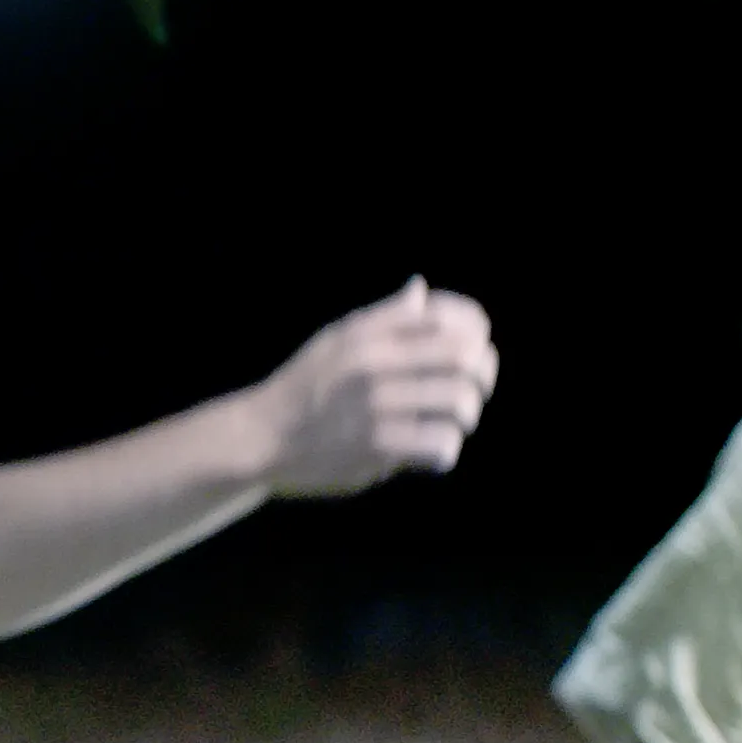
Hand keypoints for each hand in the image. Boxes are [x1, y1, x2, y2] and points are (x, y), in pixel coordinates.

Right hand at [257, 277, 498, 497]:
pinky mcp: (376, 447)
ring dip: (465, 418)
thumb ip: (384, 318)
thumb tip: (418, 289)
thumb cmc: (305, 388)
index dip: (476, 332)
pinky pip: (441, 446)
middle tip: (473, 391)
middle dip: (482, 375)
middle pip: (465, 356)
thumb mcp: (337, 340)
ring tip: (449, 425)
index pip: (448, 316)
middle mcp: (374, 361)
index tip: (473, 350)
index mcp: (369, 331)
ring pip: (461, 403)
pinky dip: (444, 452)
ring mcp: (376, 405)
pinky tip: (431, 454)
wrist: (259, 437)